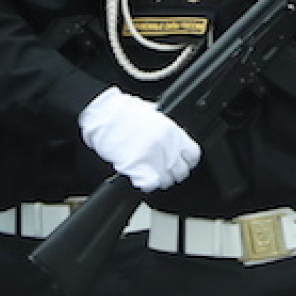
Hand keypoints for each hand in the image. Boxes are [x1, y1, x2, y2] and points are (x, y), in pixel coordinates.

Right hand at [78, 87, 199, 192]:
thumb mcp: (154, 116)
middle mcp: (166, 145)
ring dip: (158, 180)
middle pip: (180, 171)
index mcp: (172, 131)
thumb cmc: (123, 111)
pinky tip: (139, 177)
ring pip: (165, 180)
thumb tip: (170, 138)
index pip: (192, 155)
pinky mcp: (136, 166)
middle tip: (162, 171)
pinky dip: (145, 184)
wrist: (104, 113)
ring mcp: (152, 157)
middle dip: (172, 173)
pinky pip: (149, 184)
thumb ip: (165, 130)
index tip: (180, 164)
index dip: (186, 162)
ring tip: (149, 174)